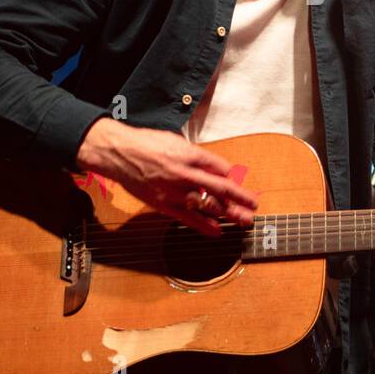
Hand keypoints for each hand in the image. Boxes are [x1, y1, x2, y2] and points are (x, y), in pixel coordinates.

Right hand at [74, 118, 257, 236]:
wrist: (120, 153)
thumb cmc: (148, 144)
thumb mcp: (176, 142)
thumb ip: (197, 156)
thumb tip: (216, 168)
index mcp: (190, 154)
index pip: (221, 168)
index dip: (233, 177)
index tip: (241, 184)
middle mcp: (185, 173)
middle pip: (220, 188)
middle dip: (240, 198)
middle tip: (254, 205)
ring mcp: (174, 191)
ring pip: (207, 205)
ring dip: (228, 214)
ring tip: (243, 221)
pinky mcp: (163, 204)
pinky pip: (187, 218)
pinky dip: (204, 225)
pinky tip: (217, 231)